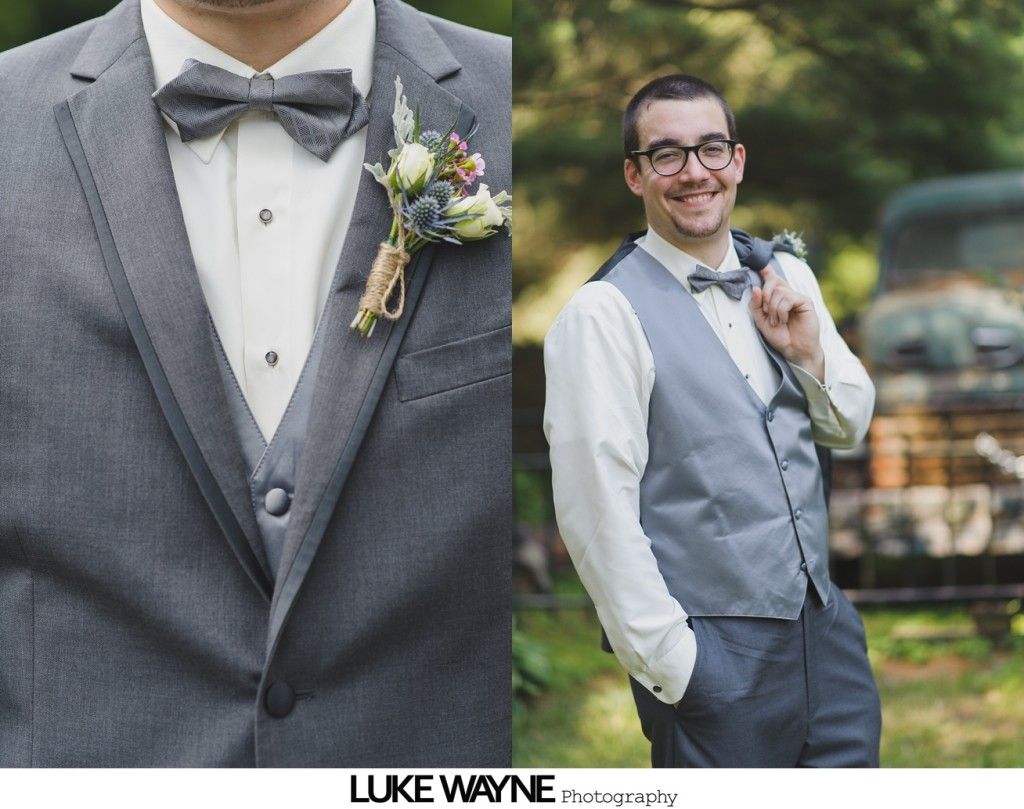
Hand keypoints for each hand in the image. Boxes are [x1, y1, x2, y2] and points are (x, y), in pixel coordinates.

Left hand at [750, 266, 824, 380]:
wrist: (793, 350)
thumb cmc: (780, 337)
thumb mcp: (761, 321)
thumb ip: (756, 305)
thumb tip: (755, 288)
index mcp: (777, 298)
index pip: (772, 279)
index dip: (766, 270)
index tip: (760, 263)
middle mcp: (787, 294)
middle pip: (772, 282)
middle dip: (764, 297)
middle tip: (767, 313)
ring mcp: (797, 297)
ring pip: (778, 291)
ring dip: (773, 308)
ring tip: (777, 321)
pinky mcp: (805, 301)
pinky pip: (788, 297)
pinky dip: (781, 310)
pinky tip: (783, 320)